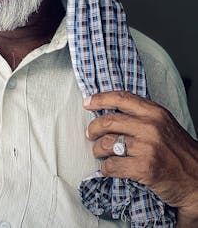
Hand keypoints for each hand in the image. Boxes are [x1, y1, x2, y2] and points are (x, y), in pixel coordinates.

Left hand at [83, 91, 197, 225]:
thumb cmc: (178, 153)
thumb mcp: (164, 125)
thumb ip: (141, 116)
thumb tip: (110, 110)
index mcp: (155, 113)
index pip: (121, 98)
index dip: (100, 99)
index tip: (87, 102)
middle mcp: (151, 126)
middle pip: (108, 120)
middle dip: (93, 128)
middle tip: (90, 134)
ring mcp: (148, 147)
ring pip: (106, 143)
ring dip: (97, 149)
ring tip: (99, 153)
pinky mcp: (145, 168)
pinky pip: (112, 165)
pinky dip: (106, 168)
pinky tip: (108, 169)